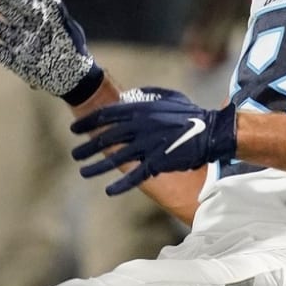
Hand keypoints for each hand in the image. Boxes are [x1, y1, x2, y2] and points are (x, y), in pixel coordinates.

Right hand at [0, 0, 103, 103]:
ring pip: (1, 30)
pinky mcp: (17, 63)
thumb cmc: (74, 50)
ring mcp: (21, 46)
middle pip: (9, 14)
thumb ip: (57, 12)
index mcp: (41, 20)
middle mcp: (28, 30)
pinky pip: (1, 53)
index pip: (24, 4)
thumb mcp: (67, 29)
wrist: (75, 77)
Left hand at [71, 89, 237, 195]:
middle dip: (87, 147)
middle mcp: (140, 127)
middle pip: (106, 138)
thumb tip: (131, 96)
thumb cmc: (190, 113)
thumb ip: (147, 95)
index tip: (75, 129)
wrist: (210, 132)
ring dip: (97, 167)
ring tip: (84, 172)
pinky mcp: (157, 162)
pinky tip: (109, 190)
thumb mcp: (168, 96)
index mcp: (140, 110)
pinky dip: (121, 184)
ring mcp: (147, 146)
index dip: (88, 123)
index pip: (106, 116)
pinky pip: (135, 175)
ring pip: (115, 158)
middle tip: (76, 154)